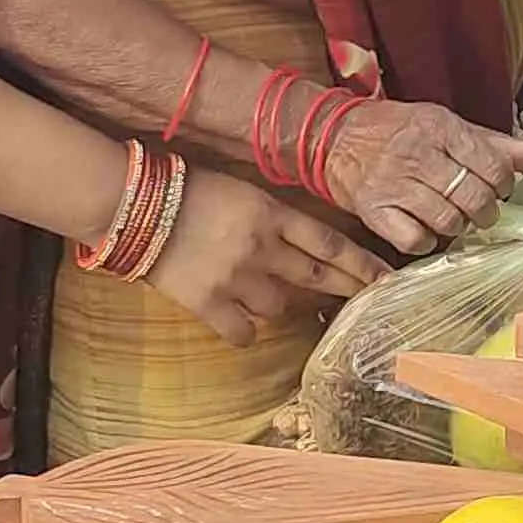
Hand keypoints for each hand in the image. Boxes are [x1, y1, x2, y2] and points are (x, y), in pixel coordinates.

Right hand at [146, 170, 388, 345]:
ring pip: (279, 306)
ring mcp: (234, 278)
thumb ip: (272, 218)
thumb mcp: (242, 191)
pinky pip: (243, 332)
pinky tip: (241, 322)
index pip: (330, 244)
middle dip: (346, 289)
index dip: (363, 263)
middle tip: (367, 299)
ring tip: (264, 291)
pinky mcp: (207, 303)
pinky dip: (247, 331)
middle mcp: (261, 248)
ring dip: (280, 303)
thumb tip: (303, 243)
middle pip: (316, 276)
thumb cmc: (187, 189)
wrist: (134, 206)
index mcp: (271, 214)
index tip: (388, 277)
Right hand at [322, 100, 522, 256]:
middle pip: (473, 196)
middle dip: (486, 210)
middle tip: (482, 209)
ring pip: (447, 220)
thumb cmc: (396, 130)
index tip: (501, 187)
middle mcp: (417, 155)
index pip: (491, 164)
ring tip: (456, 218)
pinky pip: (414, 240)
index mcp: (439, 128)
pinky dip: (427, 242)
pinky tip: (428, 231)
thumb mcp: (444, 124)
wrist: (333, 136)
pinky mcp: (373, 211)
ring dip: (459, 226)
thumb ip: (491, 142)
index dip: (505, 183)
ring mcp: (393, 185)